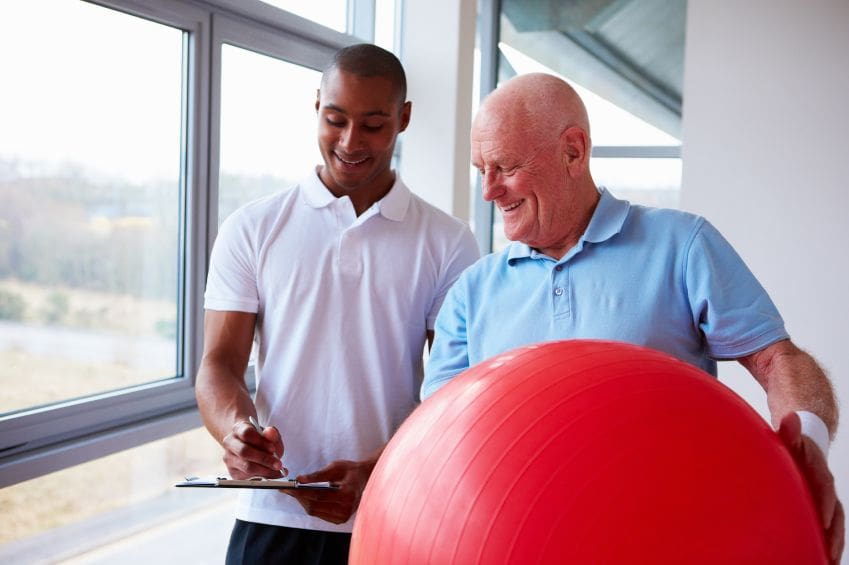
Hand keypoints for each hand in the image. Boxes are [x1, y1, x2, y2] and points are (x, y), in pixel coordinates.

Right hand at [221, 419, 285, 479]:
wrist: (252, 449)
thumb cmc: (261, 441)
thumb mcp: (270, 435)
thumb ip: (272, 434)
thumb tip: (270, 433)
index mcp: (238, 429)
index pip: (246, 433)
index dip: (260, 442)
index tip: (273, 449)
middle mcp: (230, 443)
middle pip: (244, 452)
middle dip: (264, 459)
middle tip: (278, 464)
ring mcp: (229, 458)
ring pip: (246, 467)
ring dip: (265, 470)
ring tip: (278, 471)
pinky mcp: (233, 472)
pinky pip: (248, 477)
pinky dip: (263, 477)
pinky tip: (272, 474)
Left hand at [283, 459, 373, 524]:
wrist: (365, 479)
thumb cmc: (351, 471)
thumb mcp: (335, 467)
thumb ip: (317, 475)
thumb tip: (299, 479)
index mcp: (347, 494)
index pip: (318, 495)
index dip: (301, 491)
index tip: (288, 486)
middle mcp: (346, 509)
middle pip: (314, 506)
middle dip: (298, 497)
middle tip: (285, 488)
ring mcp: (343, 516)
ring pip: (315, 511)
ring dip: (302, 501)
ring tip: (292, 491)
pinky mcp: (340, 519)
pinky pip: (319, 514)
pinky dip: (310, 505)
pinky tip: (304, 497)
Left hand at [778, 412, 843, 563]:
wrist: (806, 432)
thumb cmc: (792, 440)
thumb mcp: (788, 435)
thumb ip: (788, 431)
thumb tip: (793, 418)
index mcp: (816, 470)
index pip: (823, 487)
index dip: (825, 503)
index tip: (823, 520)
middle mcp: (823, 485)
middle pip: (834, 513)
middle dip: (833, 534)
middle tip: (829, 556)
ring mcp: (822, 495)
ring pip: (832, 522)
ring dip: (832, 543)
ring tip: (828, 563)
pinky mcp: (816, 503)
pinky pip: (824, 523)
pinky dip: (824, 540)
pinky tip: (821, 558)